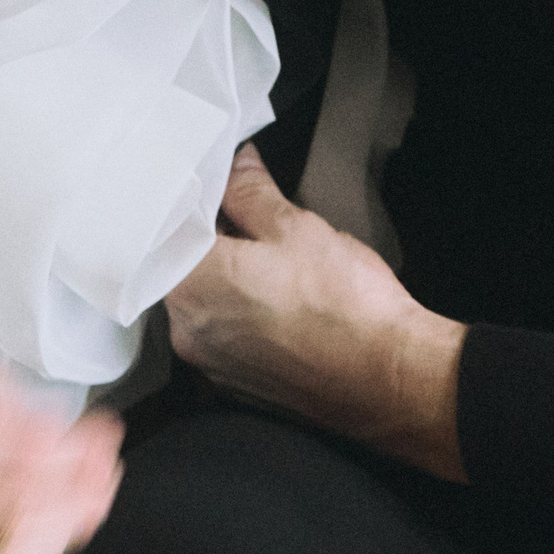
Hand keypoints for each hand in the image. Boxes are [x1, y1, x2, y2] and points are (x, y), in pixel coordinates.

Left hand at [167, 149, 465, 481]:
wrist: (392, 381)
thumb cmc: (344, 304)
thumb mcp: (296, 228)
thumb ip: (251, 192)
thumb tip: (235, 166)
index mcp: (190, 284)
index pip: (162, 230)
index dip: (185, 203)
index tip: (206, 185)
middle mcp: (187, 330)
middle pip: (175, 268)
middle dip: (204, 238)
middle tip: (239, 213)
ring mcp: (210, 365)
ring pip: (201, 303)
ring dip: (222, 278)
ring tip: (264, 257)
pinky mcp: (237, 387)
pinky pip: (223, 337)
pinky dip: (238, 314)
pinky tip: (275, 300)